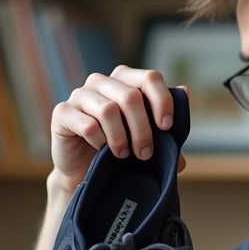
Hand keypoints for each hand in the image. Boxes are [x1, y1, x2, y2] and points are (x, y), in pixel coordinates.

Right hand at [49, 65, 186, 190]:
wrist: (87, 171)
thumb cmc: (122, 150)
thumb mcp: (150, 138)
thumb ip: (167, 120)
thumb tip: (186, 92)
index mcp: (125, 81)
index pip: (150, 77)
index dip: (162, 101)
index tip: (167, 127)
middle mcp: (102, 82)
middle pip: (131, 96)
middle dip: (143, 129)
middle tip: (146, 153)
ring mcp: (80, 94)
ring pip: (109, 110)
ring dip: (122, 138)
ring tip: (124, 155)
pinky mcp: (62, 112)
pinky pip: (87, 124)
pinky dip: (100, 141)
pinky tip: (102, 151)